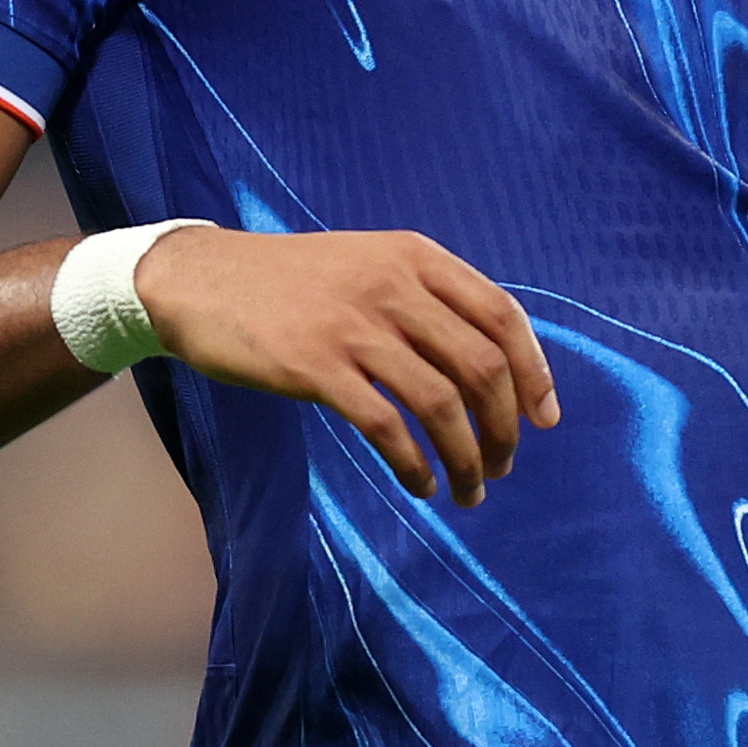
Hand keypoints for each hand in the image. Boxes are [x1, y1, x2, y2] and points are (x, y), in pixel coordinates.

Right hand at [133, 226, 560, 505]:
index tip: (544, 419)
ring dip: (466, 457)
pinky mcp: (317, 366)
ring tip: (469, 491)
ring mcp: (355, 324)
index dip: (534, 371)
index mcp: (416, 256)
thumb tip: (490, 366)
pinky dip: (414, 464)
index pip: (502, 314)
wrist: (202, 280)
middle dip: (504, 427)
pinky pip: (387, 426)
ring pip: (441, 401)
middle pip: (482, 364)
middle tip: (503, 466)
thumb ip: (424, 298)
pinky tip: (420, 484)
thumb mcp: (369, 264)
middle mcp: (394, 284)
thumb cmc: (292, 282)